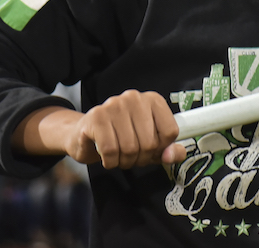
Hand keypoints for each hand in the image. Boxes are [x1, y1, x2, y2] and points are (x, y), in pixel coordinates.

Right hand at [67, 90, 183, 168]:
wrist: (85, 135)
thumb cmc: (120, 138)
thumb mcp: (149, 145)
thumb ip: (167, 150)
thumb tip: (173, 155)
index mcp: (153, 100)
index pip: (170, 132)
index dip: (160, 149)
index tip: (150, 149)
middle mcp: (134, 98)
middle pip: (150, 143)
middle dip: (140, 158)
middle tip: (131, 156)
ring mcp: (114, 104)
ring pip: (130, 148)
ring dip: (124, 161)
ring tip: (119, 155)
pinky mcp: (96, 116)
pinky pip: (110, 149)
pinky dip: (110, 161)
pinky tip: (107, 156)